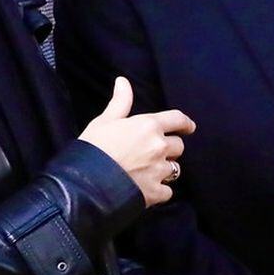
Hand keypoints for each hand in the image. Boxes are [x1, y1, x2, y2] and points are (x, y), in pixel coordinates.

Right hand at [78, 77, 194, 206]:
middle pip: (178, 146)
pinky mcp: (155, 193)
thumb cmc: (92, 149)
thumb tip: (123, 81)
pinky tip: (147, 190)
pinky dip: (160, 191)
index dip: (186, 123)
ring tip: (148, 172)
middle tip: (154, 153)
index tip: (189, 127)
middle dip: (169, 149)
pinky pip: (167, 192)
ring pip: (175, 169)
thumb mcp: (104, 122)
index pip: (178, 120)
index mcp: (148, 126)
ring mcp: (159, 171)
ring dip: (165, 170)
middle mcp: (159, 147)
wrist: (84, 184)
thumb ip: (120, 102)